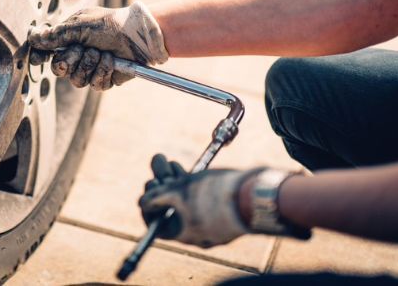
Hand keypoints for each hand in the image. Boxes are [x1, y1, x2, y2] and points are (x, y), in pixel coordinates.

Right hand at [28, 1, 168, 90]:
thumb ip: (55, 34)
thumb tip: (33, 37)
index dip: (42, 57)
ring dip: (89, 64)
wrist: (135, 34)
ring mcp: (90, 69)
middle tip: (84, 48)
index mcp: (68, 41)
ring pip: (77, 80)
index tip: (41, 57)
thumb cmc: (109, 24)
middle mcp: (77, 57)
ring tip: (101, 53)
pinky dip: (103, 71)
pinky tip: (111, 60)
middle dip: (71, 59)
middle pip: (59, 70)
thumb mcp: (79, 25)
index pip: (47, 54)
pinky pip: (95, 84)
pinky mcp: (104, 80)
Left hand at [139, 154, 260, 247]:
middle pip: (172, 211)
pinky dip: (192, 185)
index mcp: (186, 234)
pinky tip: (185, 168)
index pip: (157, 224)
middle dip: (162, 188)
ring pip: (188, 203)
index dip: (148, 205)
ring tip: (169, 163)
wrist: (255, 194)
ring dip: (175, 182)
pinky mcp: (226, 211)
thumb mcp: (179, 191)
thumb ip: (158, 196)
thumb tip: (143, 201)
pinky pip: (203, 200)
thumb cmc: (213, 194)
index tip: (148, 187)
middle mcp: (199, 233)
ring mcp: (214, 222)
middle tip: (158, 169)